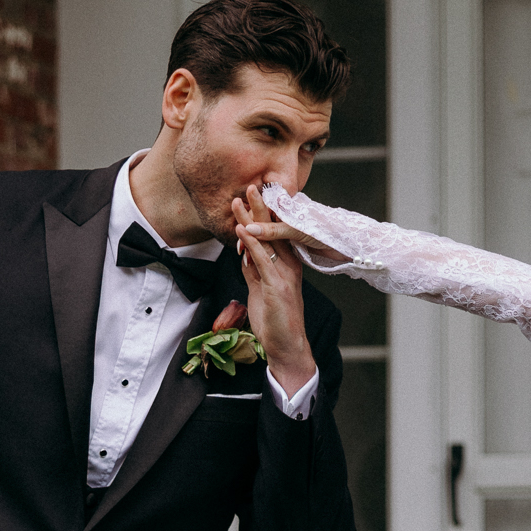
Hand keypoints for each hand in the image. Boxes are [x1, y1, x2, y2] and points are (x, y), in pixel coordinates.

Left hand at [230, 186, 315, 397]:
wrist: (286, 346)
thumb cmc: (274, 320)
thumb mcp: (260, 289)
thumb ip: (254, 270)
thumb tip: (244, 253)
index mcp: (288, 265)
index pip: (275, 234)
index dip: (265, 214)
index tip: (254, 195)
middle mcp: (290, 266)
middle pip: (274, 231)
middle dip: (260, 207)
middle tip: (250, 185)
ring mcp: (285, 275)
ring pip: (268, 241)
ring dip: (253, 218)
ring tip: (240, 199)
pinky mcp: (278, 286)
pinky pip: (262, 260)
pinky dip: (251, 244)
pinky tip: (242, 230)